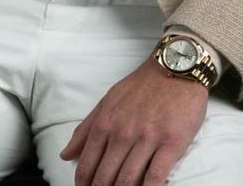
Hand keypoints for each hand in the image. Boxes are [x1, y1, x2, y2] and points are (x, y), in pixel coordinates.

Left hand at [59, 54, 208, 185]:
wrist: (176, 67)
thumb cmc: (142, 86)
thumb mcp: (108, 101)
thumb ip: (86, 129)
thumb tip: (65, 155)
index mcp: (106, 123)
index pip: (87, 165)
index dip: (83, 184)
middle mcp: (123, 133)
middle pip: (105, 178)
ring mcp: (147, 139)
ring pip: (128, 181)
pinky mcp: (171, 144)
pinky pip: (156, 177)